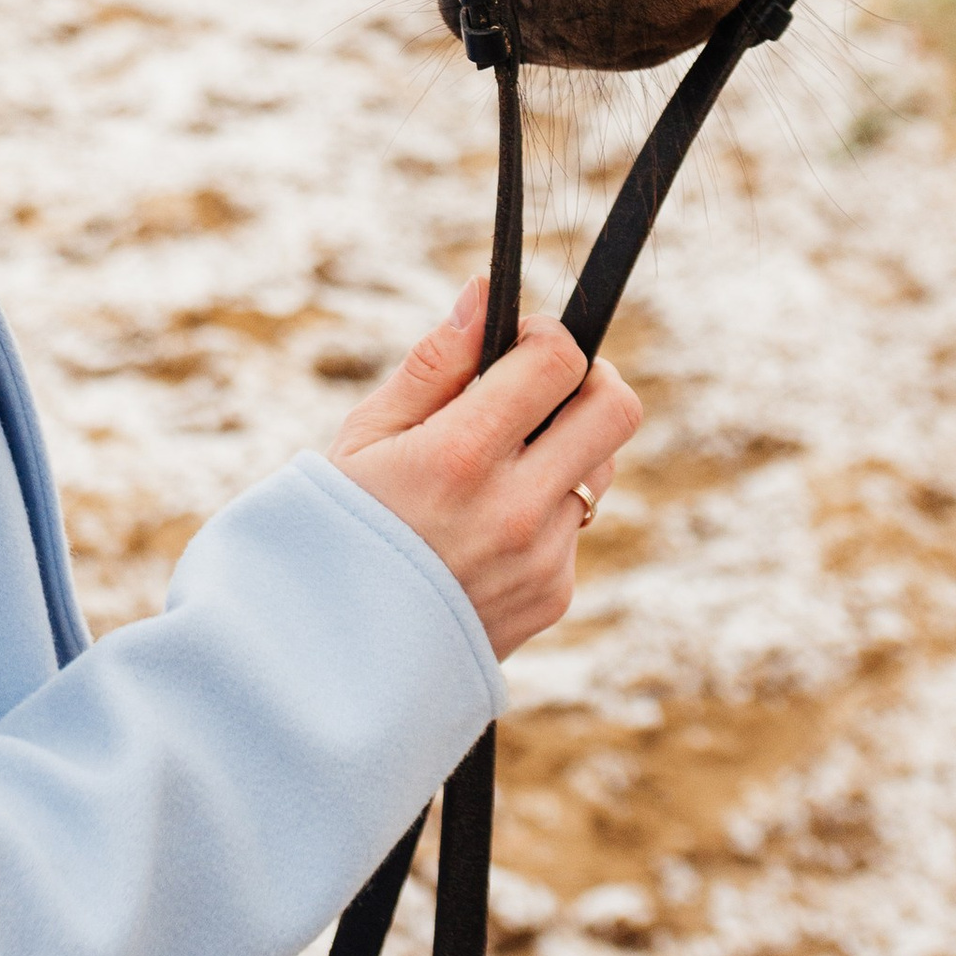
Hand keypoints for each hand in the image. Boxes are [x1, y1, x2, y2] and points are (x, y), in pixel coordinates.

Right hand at [329, 277, 640, 658]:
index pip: (558, 362)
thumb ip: (435, 363)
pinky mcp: (555, 595)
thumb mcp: (366, 435)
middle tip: (545, 384)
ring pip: (600, 466)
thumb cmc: (342, 527)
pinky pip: (576, 524)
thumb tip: (485, 296)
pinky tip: (486, 525)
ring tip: (501, 460)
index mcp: (460, 456)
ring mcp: (544, 558)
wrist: (339, 659)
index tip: (520, 340)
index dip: (546, 334)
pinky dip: (545, 506)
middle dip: (590, 378)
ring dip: (567, 445)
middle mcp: (515, 509)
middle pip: (616, 409)